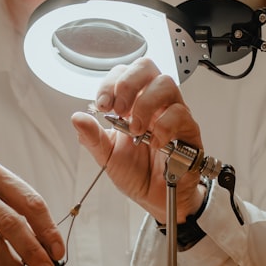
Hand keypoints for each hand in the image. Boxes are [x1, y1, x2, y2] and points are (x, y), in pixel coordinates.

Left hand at [71, 58, 206, 223]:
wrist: (156, 198)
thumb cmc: (136, 172)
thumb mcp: (106, 156)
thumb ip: (92, 137)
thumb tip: (77, 118)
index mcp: (132, 103)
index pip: (124, 73)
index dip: (112, 83)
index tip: (103, 105)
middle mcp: (153, 103)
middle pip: (146, 67)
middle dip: (128, 84)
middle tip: (120, 109)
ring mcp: (173, 113)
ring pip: (166, 84)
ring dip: (145, 105)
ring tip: (136, 130)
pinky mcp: (189, 130)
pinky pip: (180, 114)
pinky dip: (164, 127)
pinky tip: (154, 143)